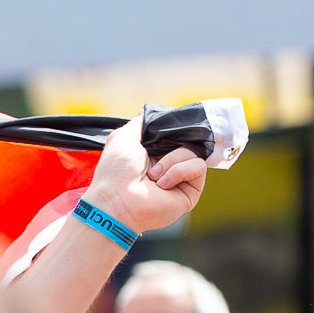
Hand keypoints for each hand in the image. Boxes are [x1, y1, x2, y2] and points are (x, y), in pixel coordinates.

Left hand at [84, 117, 207, 234]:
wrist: (118, 200)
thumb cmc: (116, 171)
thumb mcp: (123, 137)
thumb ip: (140, 123)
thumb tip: (151, 112)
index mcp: (153, 153)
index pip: (175, 134)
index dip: (172, 131)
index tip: (165, 130)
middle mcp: (168, 165)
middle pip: (187, 141)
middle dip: (170, 146)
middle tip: (152, 157)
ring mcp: (180, 178)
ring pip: (193, 152)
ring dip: (171, 161)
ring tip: (153, 176)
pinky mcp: (190, 191)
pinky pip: (198, 166)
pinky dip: (180, 170)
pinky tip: (163, 183)